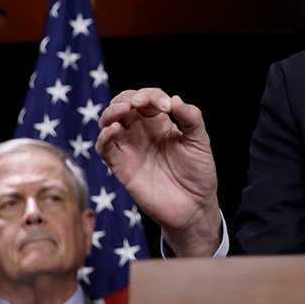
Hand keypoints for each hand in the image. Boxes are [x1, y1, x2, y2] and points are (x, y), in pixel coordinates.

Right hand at [97, 88, 222, 256]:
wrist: (193, 206)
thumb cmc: (198, 173)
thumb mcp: (200, 141)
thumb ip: (192, 118)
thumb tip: (176, 99)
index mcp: (160, 123)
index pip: (148, 98)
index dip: (154, 96)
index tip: (167, 107)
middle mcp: (142, 132)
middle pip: (124, 104)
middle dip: (129, 97)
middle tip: (140, 102)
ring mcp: (129, 148)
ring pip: (109, 122)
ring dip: (112, 111)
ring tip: (124, 109)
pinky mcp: (121, 166)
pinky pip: (104, 148)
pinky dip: (105, 136)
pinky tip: (115, 129)